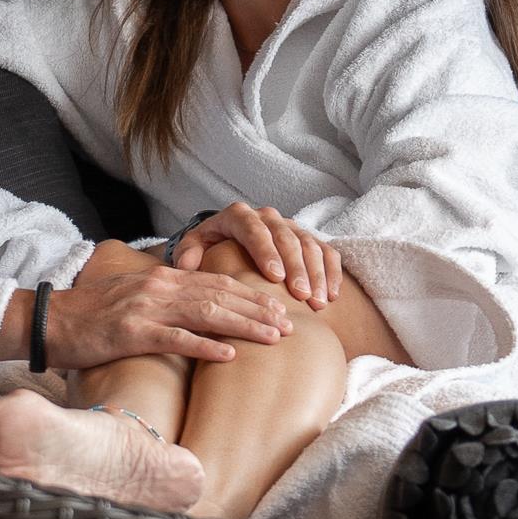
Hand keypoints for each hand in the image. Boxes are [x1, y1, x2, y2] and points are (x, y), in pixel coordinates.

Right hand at [42, 239, 295, 370]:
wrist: (48, 321)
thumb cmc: (90, 316)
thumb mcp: (133, 298)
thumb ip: (165, 299)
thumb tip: (196, 308)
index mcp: (162, 278)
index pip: (217, 282)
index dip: (251, 295)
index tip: (278, 308)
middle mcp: (159, 288)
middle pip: (220, 295)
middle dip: (259, 310)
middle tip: (290, 325)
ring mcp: (146, 309)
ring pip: (207, 313)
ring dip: (244, 325)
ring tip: (273, 338)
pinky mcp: (131, 333)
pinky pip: (176, 338)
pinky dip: (206, 346)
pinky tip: (230, 355)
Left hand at [172, 202, 339, 307]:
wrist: (228, 240)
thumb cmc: (209, 248)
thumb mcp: (192, 247)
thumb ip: (187, 254)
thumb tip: (186, 265)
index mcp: (238, 216)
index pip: (254, 230)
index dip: (267, 251)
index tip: (275, 277)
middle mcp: (268, 216)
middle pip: (287, 238)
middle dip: (297, 268)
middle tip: (302, 296)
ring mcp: (291, 227)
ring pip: (310, 245)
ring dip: (317, 274)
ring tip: (318, 302)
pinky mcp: (307, 239)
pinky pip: (326, 252)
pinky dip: (331, 273)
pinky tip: (331, 296)